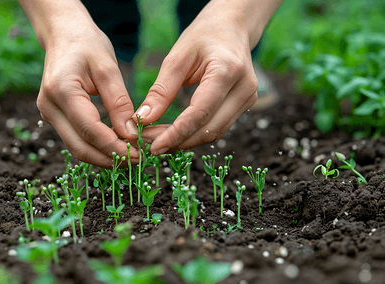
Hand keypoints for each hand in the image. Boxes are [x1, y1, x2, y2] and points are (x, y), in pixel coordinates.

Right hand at [29, 2, 138, 167]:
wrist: (64, 34)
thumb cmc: (87, 44)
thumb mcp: (108, 68)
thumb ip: (119, 102)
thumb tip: (131, 135)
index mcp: (61, 91)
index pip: (90, 130)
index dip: (114, 147)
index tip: (138, 155)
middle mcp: (49, 107)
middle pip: (80, 146)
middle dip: (109, 158)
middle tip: (137, 162)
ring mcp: (49, 114)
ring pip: (77, 147)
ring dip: (103, 156)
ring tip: (131, 157)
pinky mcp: (55, 117)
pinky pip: (76, 138)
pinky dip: (97, 146)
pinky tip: (117, 147)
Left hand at [133, 1, 279, 155]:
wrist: (232, 26)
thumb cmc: (203, 36)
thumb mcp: (177, 57)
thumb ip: (161, 90)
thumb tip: (143, 119)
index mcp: (227, 71)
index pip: (199, 114)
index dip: (175, 134)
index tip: (152, 147)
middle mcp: (244, 89)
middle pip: (209, 129)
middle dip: (178, 141)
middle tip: (149, 145)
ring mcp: (248, 99)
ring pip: (214, 133)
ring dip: (185, 141)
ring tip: (158, 141)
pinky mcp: (244, 105)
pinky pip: (218, 127)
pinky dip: (195, 134)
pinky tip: (175, 135)